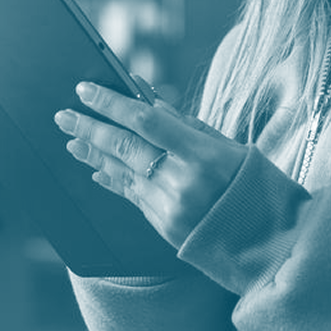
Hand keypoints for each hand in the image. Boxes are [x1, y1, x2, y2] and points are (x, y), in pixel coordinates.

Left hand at [56, 82, 251, 247]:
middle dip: (90, 128)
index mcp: (202, 154)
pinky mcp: (164, 226)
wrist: (266, 241)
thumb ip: (184, 123)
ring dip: (92, 153)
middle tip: (64, 115)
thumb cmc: (250, 185)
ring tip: (71, 139)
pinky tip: (96, 168)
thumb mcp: (227, 146)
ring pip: (121, 172)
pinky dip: (112, 179)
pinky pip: (131, 196)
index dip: (111, 103)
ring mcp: (170, 207)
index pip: (144, 120)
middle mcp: (181, 181)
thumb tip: (145, 94)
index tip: (86, 89)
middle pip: (124, 147)